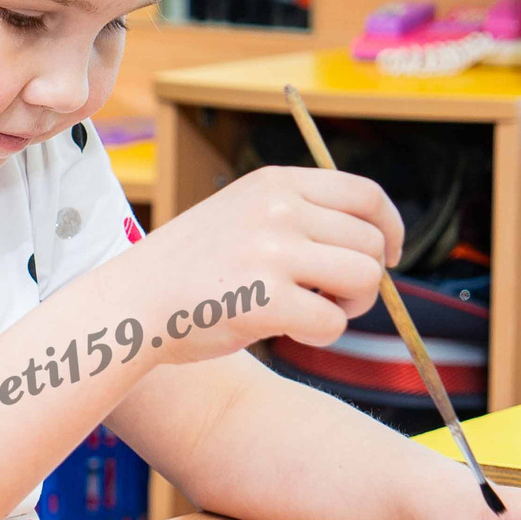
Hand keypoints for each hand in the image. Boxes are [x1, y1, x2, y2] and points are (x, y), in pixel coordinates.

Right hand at [130, 166, 403, 366]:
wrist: (130, 303)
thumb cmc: (189, 270)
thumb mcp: (240, 214)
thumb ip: (297, 216)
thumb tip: (375, 244)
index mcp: (273, 183)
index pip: (365, 194)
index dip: (390, 228)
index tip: (389, 255)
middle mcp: (277, 209)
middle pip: (370, 243)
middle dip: (367, 279)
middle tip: (334, 299)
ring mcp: (271, 253)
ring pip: (364, 280)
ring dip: (350, 307)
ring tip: (314, 313)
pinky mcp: (266, 300)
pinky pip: (333, 323)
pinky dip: (322, 336)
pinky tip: (290, 332)